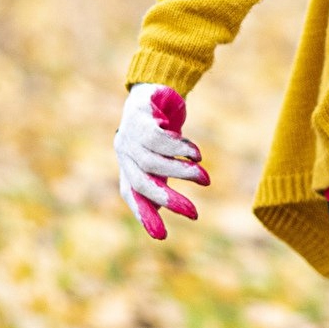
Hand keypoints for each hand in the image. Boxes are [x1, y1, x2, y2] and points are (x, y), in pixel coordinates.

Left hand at [114, 84, 208, 239]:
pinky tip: (196, 155)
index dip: (144, 215)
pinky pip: (161, 140)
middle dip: (169, 200)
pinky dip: (181, 149)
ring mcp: (129, 135)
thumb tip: (159, 209)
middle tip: (194, 214)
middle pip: (143, 183)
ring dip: (181, 173)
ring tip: (204, 179)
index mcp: (127, 165)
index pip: (132, 195)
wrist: (154, 90)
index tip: (162, 237)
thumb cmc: (157, 129)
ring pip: (154, 162)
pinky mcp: (139, 118)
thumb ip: (157, 178)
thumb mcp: (156, 156)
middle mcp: (124, 153)